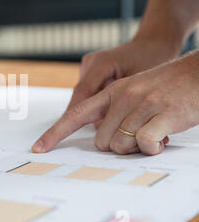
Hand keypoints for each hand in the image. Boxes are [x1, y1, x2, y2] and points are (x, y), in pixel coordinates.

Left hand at [32, 51, 198, 155]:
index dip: (55, 133)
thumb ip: (114, 110)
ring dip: (138, 146)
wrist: (198, 73)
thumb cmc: (167, 86)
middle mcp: (122, 96)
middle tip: (139, 133)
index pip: (75, 114)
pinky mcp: (162, 114)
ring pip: (121, 145)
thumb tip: (102, 138)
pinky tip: (164, 136)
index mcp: (111, 91)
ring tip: (154, 130)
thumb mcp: (134, 90)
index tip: (38, 148)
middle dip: (118, 145)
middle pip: (101, 141)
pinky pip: (145, 144)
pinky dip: (153, 147)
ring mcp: (142, 104)